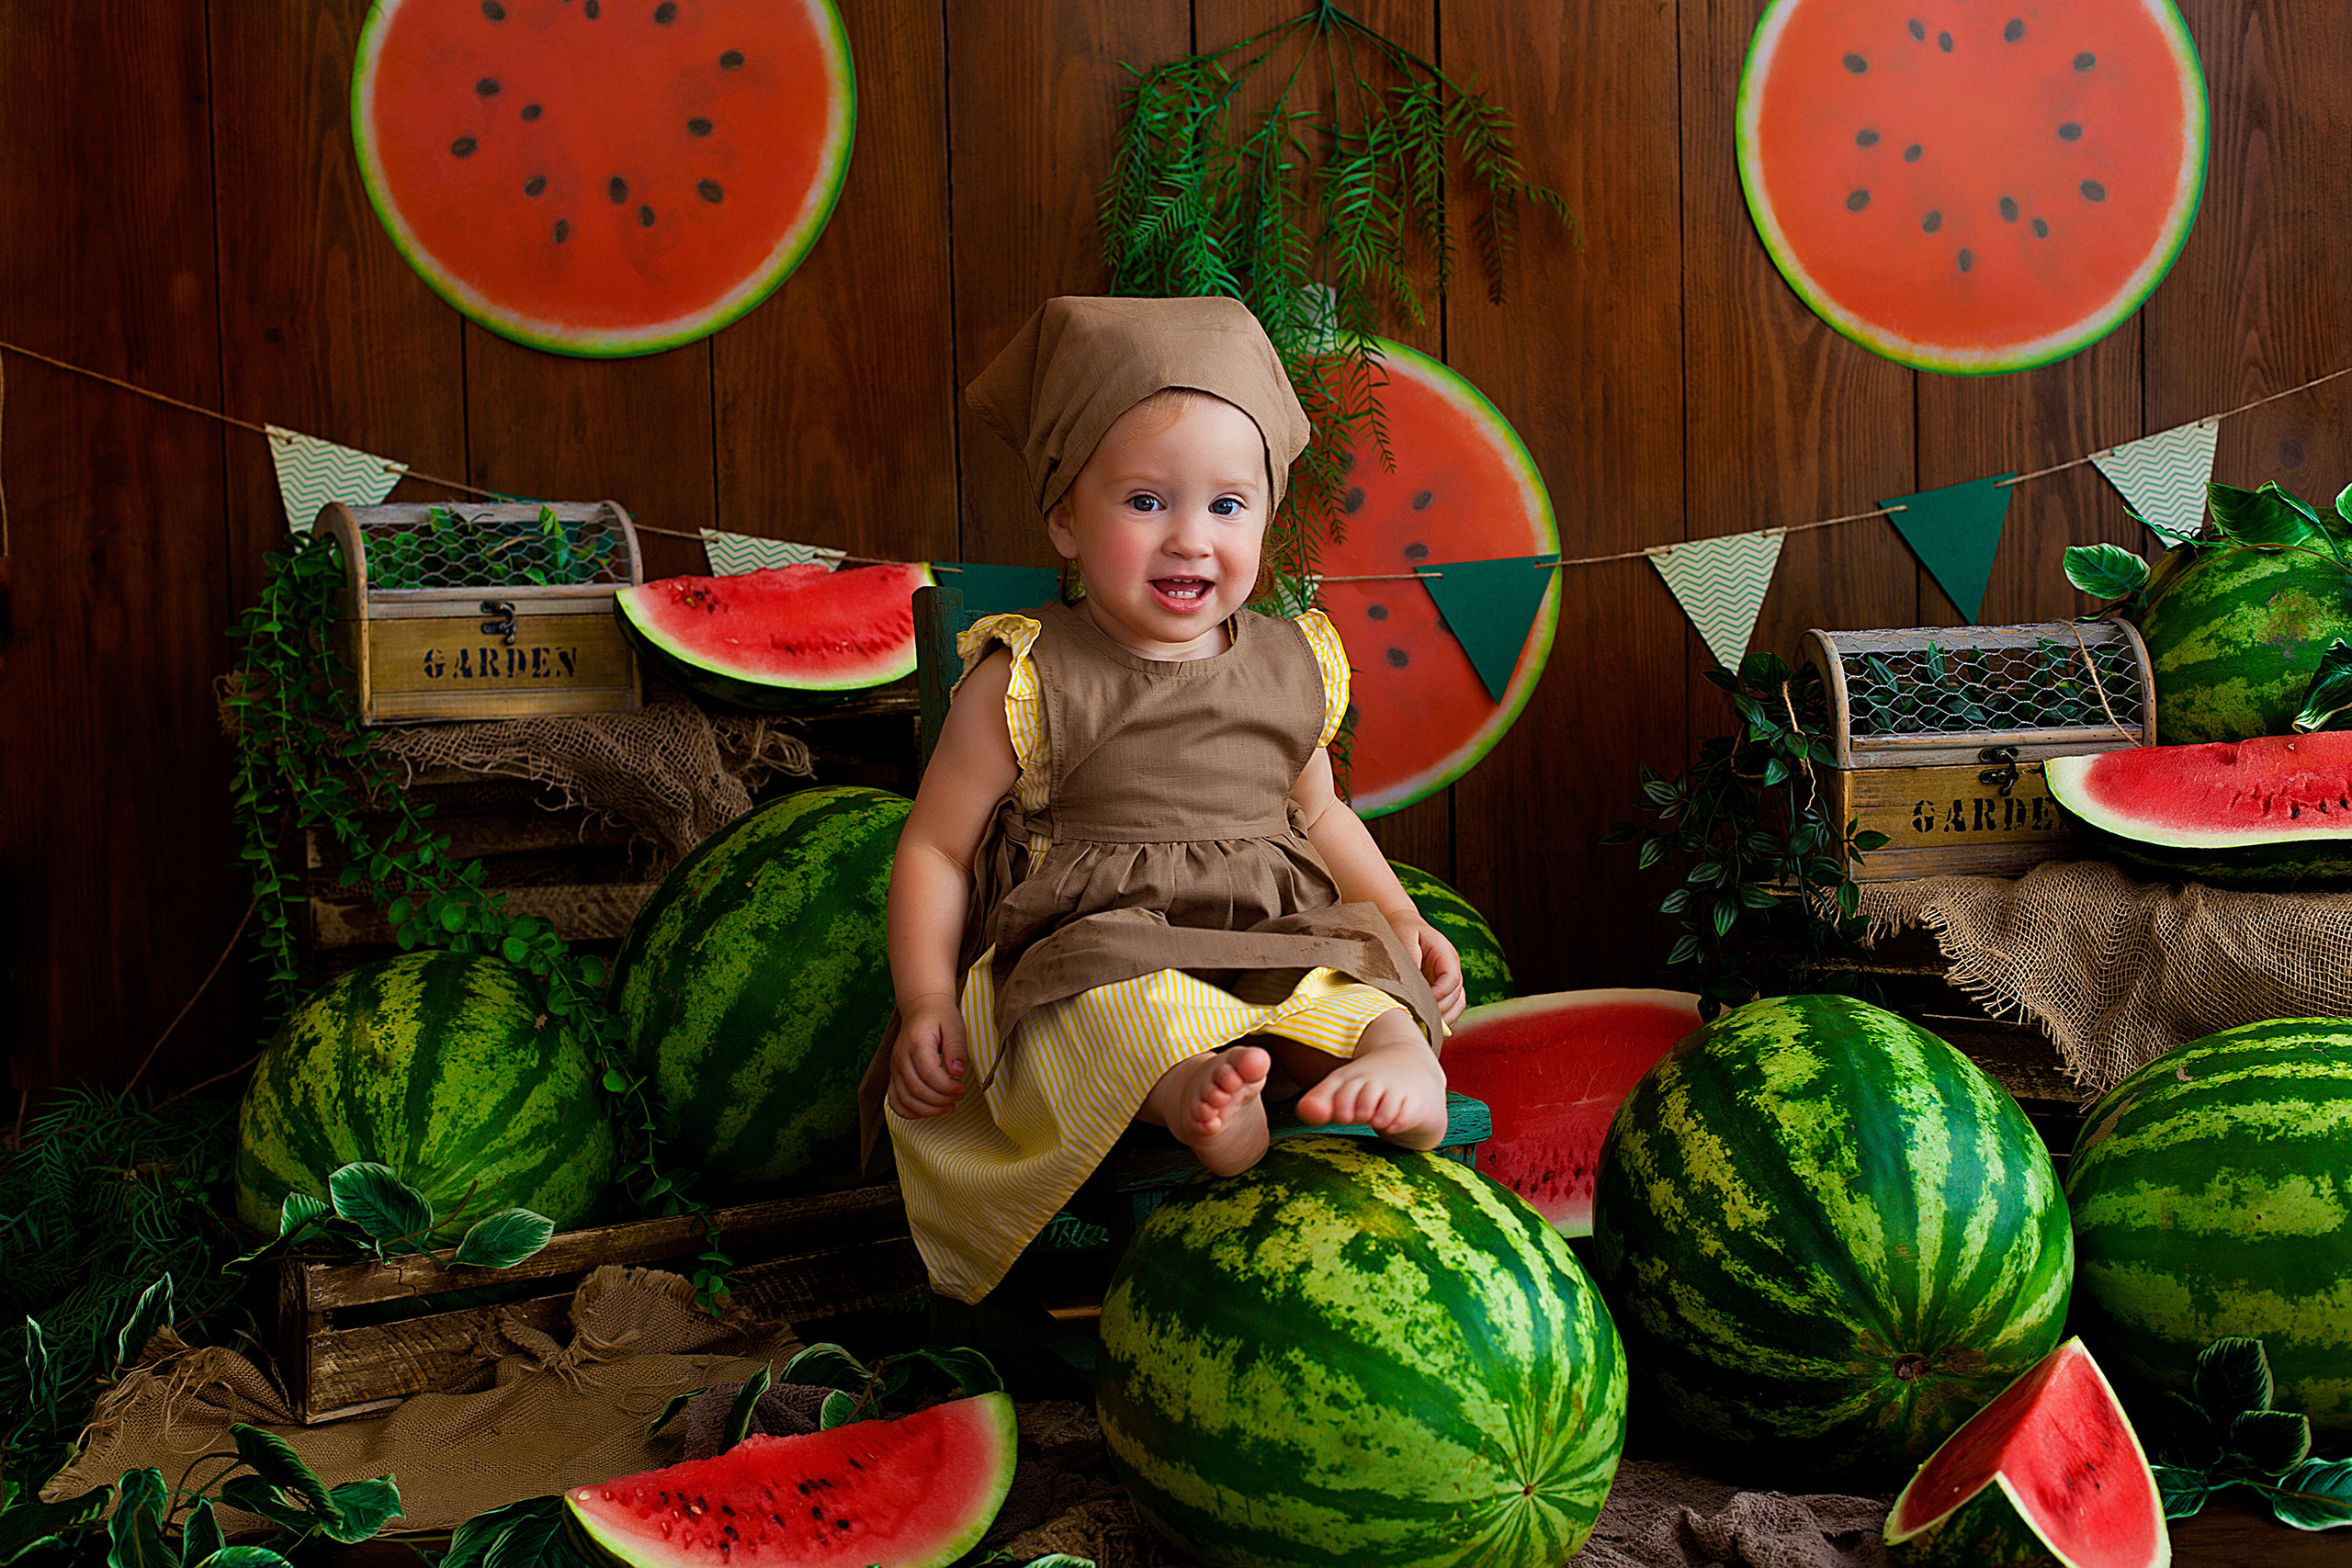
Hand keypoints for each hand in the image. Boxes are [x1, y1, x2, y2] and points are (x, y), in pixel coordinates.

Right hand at [889, 995, 967, 1117]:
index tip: (962, 1087)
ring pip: (905, 1099)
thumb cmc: (940, 1017)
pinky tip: (927, 1111)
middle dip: (941, 1100)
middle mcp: (900, 1057)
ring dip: (929, 1109)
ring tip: (948, 1106)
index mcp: (916, 1043)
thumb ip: (957, 1048)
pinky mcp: (894, 1075)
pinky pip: (895, 1101)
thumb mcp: (955, 1026)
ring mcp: (894, 1067)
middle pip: (917, 1090)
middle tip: (959, 1095)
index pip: (929, 1074)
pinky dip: (909, 1112)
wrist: (921, 1008)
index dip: (947, 1087)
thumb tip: (957, 1072)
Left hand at [1389, 913, 1465, 1026]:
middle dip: (1441, 1010)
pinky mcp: (1444, 988)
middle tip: (1420, 1021)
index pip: (1452, 978)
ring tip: (1426, 1028)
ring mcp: (1450, 979)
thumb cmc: (1403, 929)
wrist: (1404, 924)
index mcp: (1445, 954)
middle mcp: (1452, 967)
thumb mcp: (1404, 936)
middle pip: (1457, 995)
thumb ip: (1410, 954)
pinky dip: (1443, 1018)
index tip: (1421, 1002)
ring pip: (1457, 1005)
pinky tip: (1428, 1026)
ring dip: (1445, 1018)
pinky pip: (1451, 1007)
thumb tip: (1414, 977)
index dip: (1439, 994)